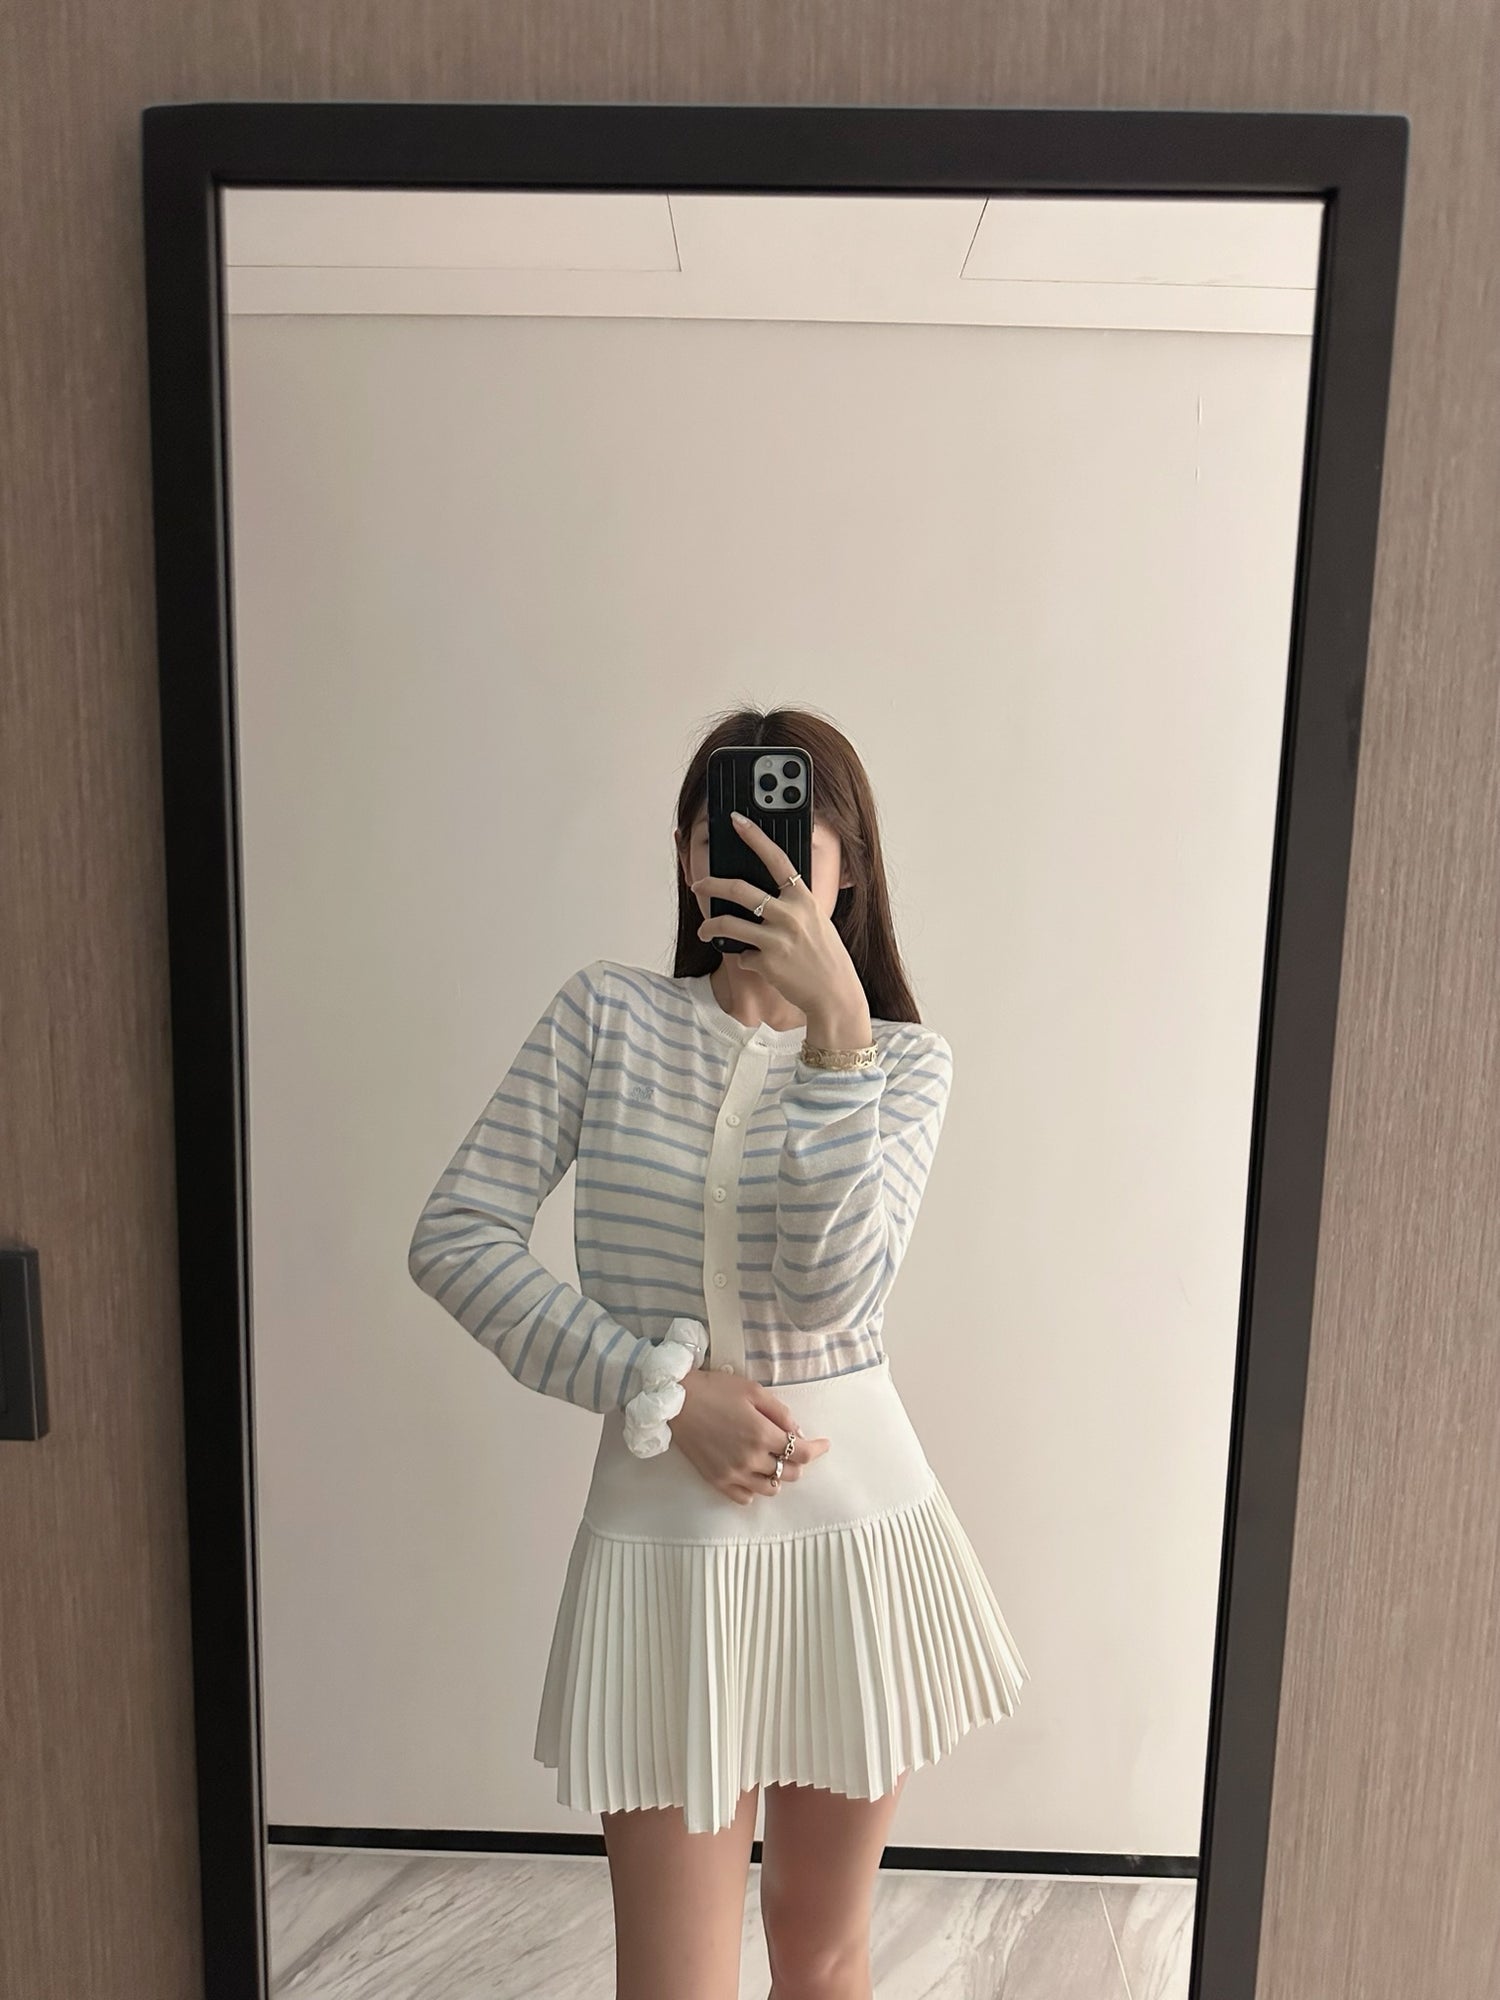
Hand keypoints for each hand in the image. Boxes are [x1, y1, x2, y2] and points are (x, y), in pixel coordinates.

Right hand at [668, 1369, 831, 1505]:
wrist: (675, 1401)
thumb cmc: (715, 1390)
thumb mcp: (754, 1391)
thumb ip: (780, 1413)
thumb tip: (797, 1432)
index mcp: (761, 1434)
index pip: (801, 1452)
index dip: (817, 1449)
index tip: (824, 1444)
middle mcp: (750, 1459)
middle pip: (790, 1473)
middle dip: (798, 1461)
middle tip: (794, 1448)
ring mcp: (732, 1473)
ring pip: (770, 1488)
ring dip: (778, 1476)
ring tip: (773, 1461)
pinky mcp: (716, 1480)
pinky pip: (744, 1497)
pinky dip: (755, 1489)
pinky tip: (754, 1474)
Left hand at [690, 810, 869, 1032]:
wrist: (835, 994)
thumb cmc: (825, 956)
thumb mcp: (816, 921)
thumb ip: (793, 905)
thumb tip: (763, 895)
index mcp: (803, 899)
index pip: (776, 859)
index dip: (754, 837)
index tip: (736, 820)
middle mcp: (790, 915)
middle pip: (739, 889)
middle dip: (711, 884)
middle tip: (698, 884)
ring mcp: (777, 939)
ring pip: (729, 923)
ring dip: (709, 926)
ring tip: (704, 930)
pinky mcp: (767, 963)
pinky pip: (742, 956)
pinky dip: (745, 959)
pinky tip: (757, 963)